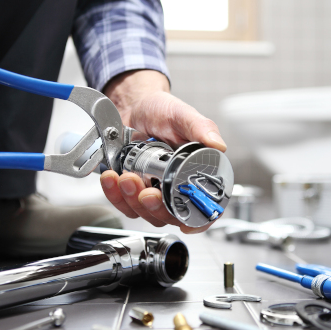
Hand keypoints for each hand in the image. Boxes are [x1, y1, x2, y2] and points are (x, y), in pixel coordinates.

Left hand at [100, 70, 226, 232]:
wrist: (133, 105)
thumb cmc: (162, 111)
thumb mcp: (183, 116)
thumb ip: (202, 128)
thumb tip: (218, 145)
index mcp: (196, 174)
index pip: (204, 208)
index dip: (199, 222)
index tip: (185, 224)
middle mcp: (176, 187)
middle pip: (171, 216)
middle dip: (156, 208)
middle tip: (146, 190)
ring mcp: (153, 191)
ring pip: (145, 213)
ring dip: (133, 200)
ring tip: (127, 177)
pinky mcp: (130, 191)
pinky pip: (123, 204)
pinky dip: (115, 195)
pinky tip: (112, 178)